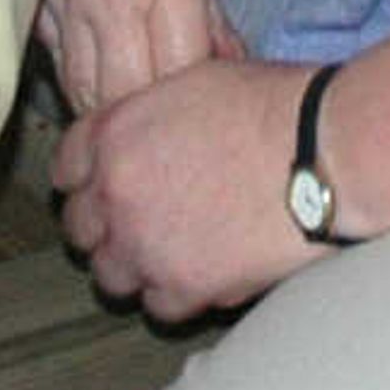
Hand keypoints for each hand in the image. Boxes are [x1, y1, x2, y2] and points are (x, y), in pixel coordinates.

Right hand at [42, 0, 238, 115]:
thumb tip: (224, 53)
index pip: (180, 79)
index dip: (197, 107)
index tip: (215, 116)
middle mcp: (113, 1)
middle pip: (125, 99)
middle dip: (148, 128)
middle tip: (171, 140)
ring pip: (81, 85)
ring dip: (106, 111)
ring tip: (129, 130)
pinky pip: (53, 50)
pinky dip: (72, 74)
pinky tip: (88, 81)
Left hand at [53, 55, 327, 321]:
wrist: (323, 152)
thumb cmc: (275, 107)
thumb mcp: (194, 84)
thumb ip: (149, 117)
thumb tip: (146, 137)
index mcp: (115, 133)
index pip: (65, 168)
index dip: (87, 179)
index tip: (105, 187)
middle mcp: (116, 191)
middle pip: (80, 228)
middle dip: (106, 227)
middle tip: (140, 224)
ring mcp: (144, 244)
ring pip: (111, 275)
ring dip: (135, 266)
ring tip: (170, 254)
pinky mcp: (182, 285)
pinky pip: (158, 305)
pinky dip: (177, 293)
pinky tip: (204, 272)